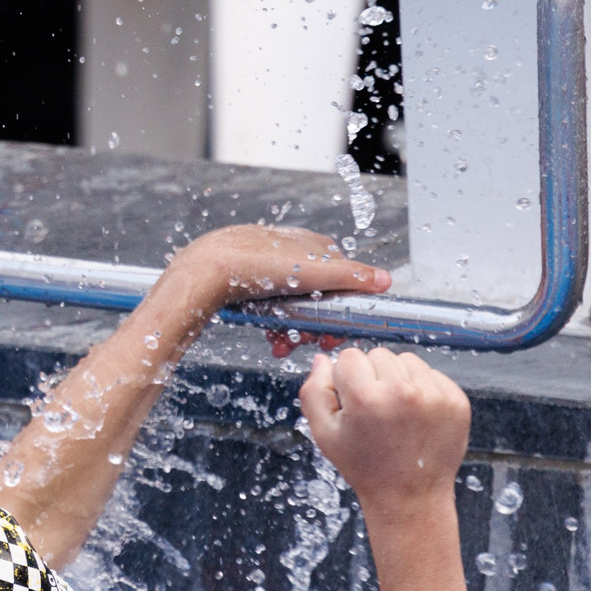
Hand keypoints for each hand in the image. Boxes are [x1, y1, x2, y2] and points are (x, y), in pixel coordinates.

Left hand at [153, 226, 386, 328]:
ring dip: (294, 329)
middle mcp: (294, 252)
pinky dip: (274, 323)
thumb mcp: (313, 273)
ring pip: (294, 305)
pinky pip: (271, 306)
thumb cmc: (257, 265)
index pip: (342, 280)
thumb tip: (384, 280)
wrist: (206, 271)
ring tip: (284, 344)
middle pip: (317, 297)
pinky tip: (270, 336)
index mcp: (314, 245)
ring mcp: (271, 266)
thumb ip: (352, 277)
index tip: (335, 331)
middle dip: (315, 324)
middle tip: (308, 343)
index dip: (341, 309)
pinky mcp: (250, 280)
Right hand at [298, 348, 470, 519]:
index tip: (353, 402)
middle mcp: (402, 392)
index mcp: (366, 398)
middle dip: (373, 377)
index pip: (349, 357)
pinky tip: (416, 417)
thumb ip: (315, 392)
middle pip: (379, 354)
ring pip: (406, 360)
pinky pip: (432, 374)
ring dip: (398, 379)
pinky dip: (422, 389)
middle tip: (376, 412)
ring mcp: (434, 395)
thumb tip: (323, 359)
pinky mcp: (455, 400)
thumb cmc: (365, 467)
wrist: (409, 496)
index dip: (346, 379)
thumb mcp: (325, 435)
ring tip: (396, 413)